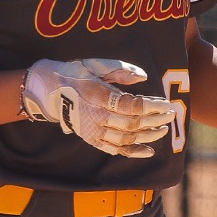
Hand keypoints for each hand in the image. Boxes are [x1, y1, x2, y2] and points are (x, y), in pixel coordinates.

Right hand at [21, 58, 176, 157]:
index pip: (131, 105)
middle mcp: (96, 115)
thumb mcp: (94, 64)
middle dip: (155, 120)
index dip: (151, 106)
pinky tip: (148, 151)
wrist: (46, 91)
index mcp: (98, 95)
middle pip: (132, 122)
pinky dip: (133, 152)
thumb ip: (120, 69)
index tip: (165, 103)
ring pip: (126, 138)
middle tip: (170, 114)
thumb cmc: (73, 73)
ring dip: (147, 136)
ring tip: (162, 130)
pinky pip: (115, 149)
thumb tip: (143, 77)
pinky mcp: (91, 139)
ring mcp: (93, 130)